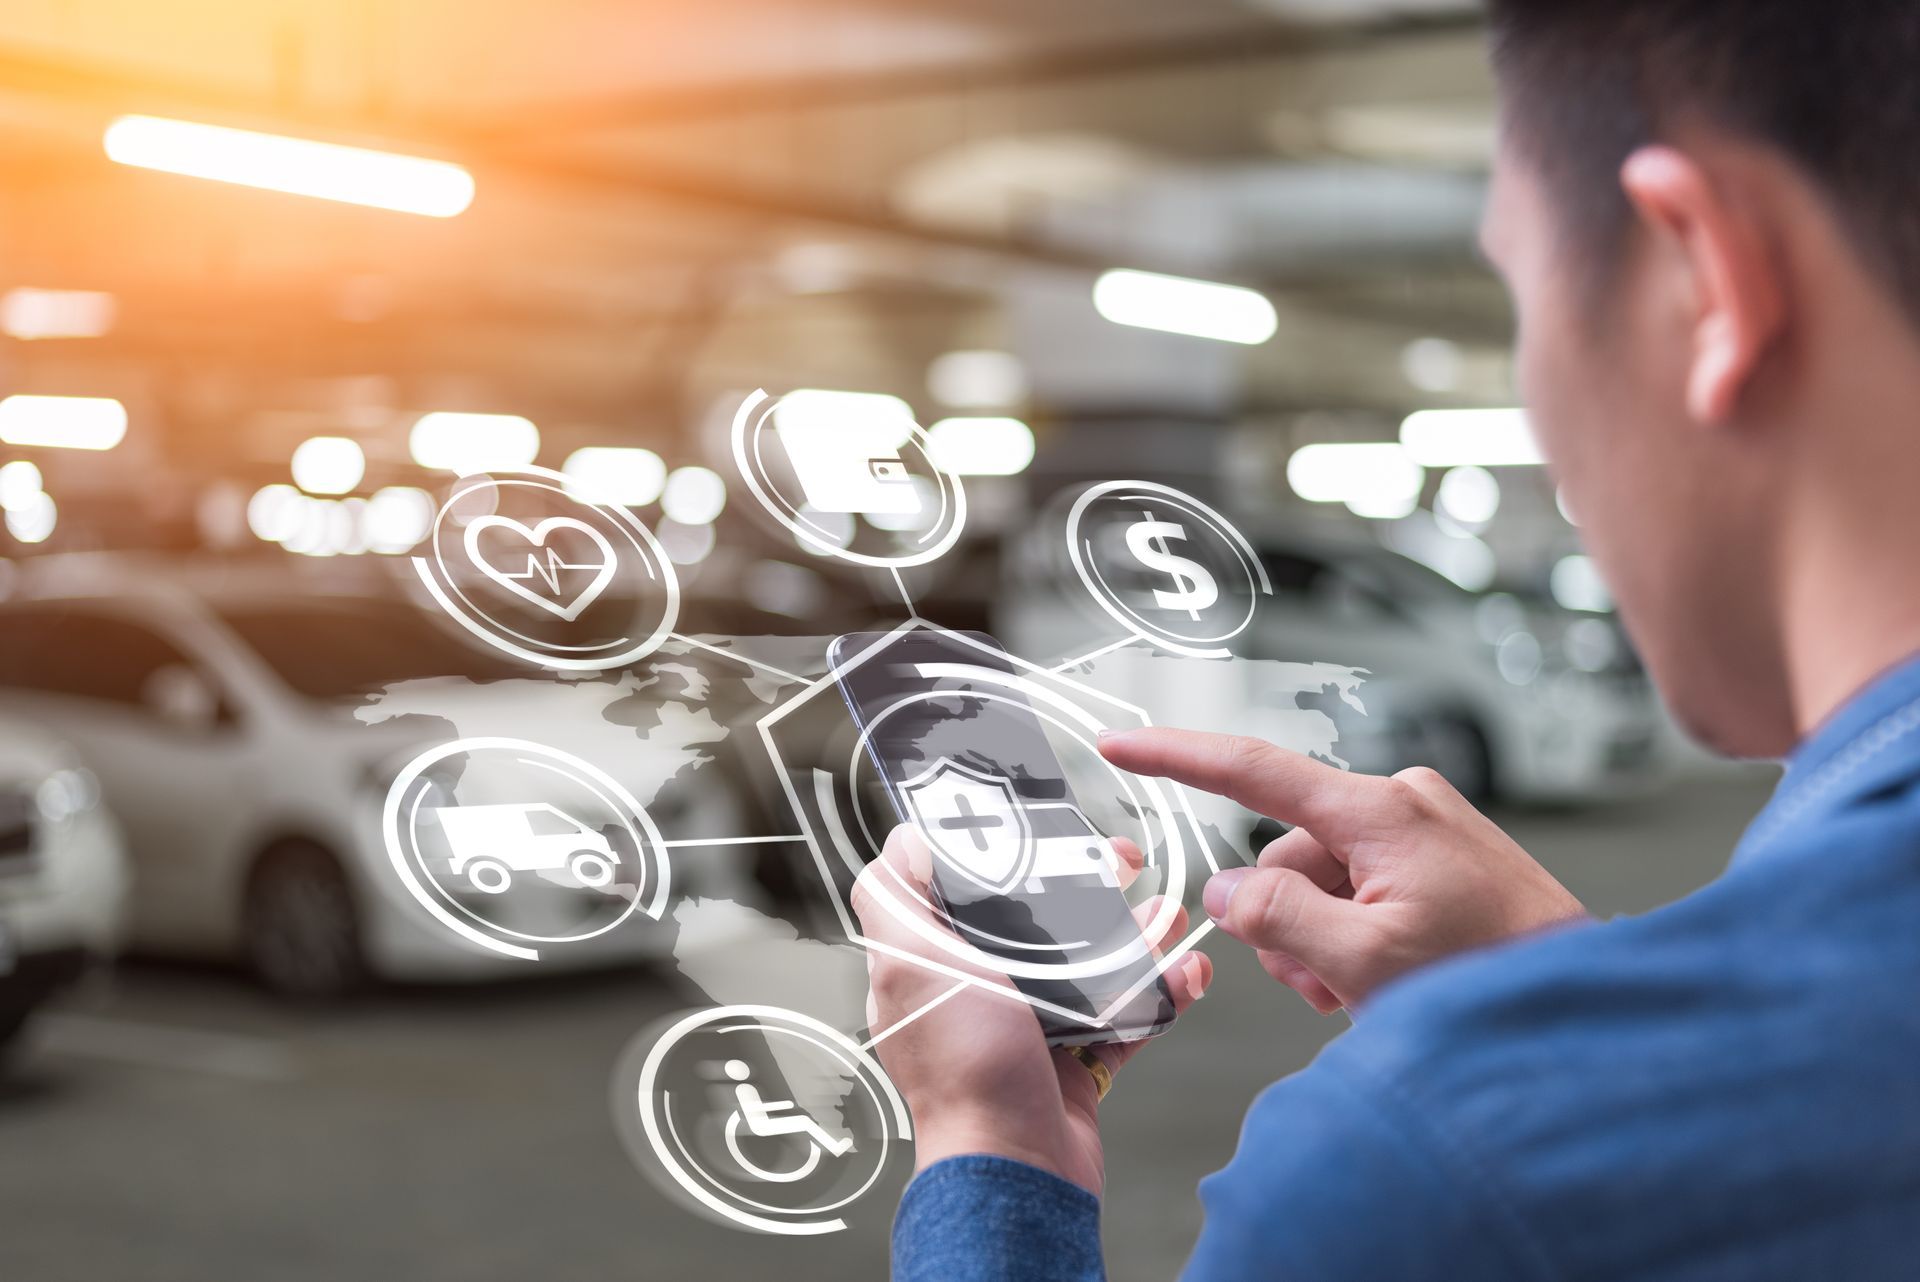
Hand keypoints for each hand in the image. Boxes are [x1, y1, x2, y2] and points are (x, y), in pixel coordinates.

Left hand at [851, 825, 1209, 1196]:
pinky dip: (1157, 991)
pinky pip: (1123, 1013)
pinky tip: (1183, 972)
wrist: (1020, 1167)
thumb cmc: (965, 1076)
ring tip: (1167, 917)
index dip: (1001, 854)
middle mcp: (977, 994)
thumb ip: (897, 903)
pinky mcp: (1075, 1061)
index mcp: (932, 967)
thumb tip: (897, 845)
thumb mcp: (914, 968)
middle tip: (1124, 864)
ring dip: (1135, 933)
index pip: (960, 889)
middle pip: (1035, 919)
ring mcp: (1028, 1028)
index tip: (1044, 830)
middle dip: (1087, 887)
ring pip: (1088, 961)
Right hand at [1100, 729, 1587, 1012]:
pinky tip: (1388, 972)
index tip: (1122, 746)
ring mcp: (1421, 829)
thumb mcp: (1365, 962)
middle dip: (1287, 921)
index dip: (1177, 758)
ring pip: (1316, 880)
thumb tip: (1227, 892)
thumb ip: (1279, 919)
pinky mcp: (1435, 856)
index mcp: (1381, 812)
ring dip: (1321, 938)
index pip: (1252, 771)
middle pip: (1284, 855)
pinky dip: (1353, 933)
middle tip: (1332, 980)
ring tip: (1371, 985)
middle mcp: (1400, 803)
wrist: (1585, 1008)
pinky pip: (1356, 886)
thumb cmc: (1497, 982)